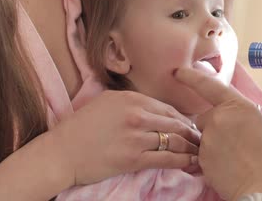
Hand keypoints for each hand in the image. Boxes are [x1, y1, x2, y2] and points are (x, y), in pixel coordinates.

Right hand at [52, 90, 200, 185]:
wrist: (61, 152)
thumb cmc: (80, 128)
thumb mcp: (105, 102)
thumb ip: (129, 102)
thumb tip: (151, 108)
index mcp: (130, 98)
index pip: (167, 108)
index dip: (182, 119)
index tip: (189, 127)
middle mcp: (136, 114)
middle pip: (175, 122)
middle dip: (192, 133)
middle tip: (201, 141)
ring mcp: (136, 136)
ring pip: (174, 140)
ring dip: (191, 147)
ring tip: (201, 152)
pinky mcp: (133, 158)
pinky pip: (166, 159)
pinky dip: (182, 161)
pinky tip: (191, 163)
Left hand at [174, 67, 261, 200]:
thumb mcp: (258, 126)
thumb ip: (237, 116)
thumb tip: (224, 116)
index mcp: (240, 105)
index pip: (209, 86)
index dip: (191, 77)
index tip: (178, 71)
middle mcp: (221, 116)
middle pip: (204, 118)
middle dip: (212, 129)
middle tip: (234, 146)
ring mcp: (209, 135)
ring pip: (201, 137)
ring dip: (210, 145)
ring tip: (232, 159)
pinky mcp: (200, 154)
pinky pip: (199, 154)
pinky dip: (208, 160)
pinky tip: (225, 168)